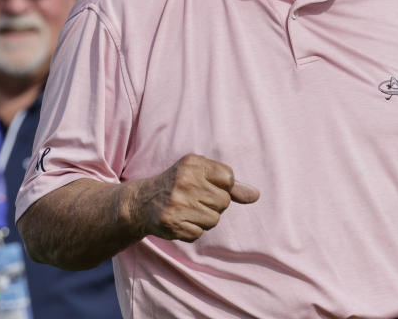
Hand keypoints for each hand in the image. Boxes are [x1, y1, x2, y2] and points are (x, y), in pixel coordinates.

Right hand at [134, 154, 259, 241]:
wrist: (141, 202)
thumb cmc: (179, 184)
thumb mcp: (201, 174)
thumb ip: (230, 184)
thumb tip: (255, 195)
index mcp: (193, 164)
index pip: (229, 178)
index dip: (223, 186)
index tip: (207, 185)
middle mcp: (185, 182)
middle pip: (224, 202)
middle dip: (214, 204)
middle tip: (195, 200)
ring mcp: (177, 203)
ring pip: (214, 219)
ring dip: (204, 218)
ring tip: (188, 210)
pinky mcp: (172, 224)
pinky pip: (199, 233)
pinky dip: (192, 230)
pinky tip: (180, 220)